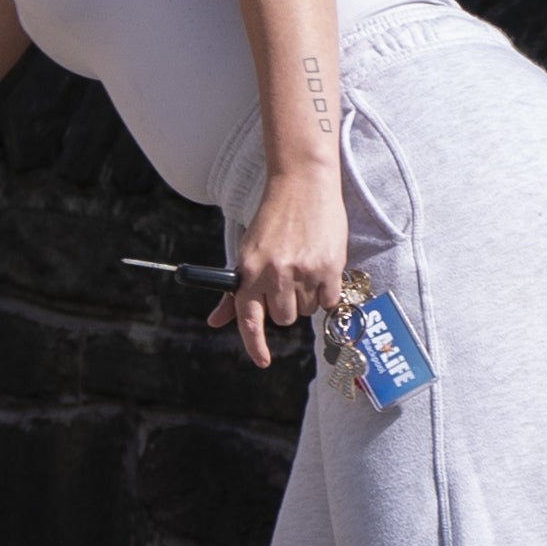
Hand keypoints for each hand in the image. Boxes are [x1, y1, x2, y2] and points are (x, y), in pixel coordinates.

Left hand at [217, 167, 348, 370]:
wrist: (302, 184)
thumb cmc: (274, 219)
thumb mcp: (247, 252)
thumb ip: (234, 292)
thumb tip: (216, 320)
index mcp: (250, 271)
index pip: (248, 319)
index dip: (254, 344)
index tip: (262, 361)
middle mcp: (275, 274)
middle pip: (283, 318)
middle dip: (286, 306)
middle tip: (288, 280)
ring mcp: (303, 272)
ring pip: (307, 310)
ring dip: (307, 297)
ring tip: (304, 266)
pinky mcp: (330, 267)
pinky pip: (329, 300)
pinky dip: (326, 291)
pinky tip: (321, 266)